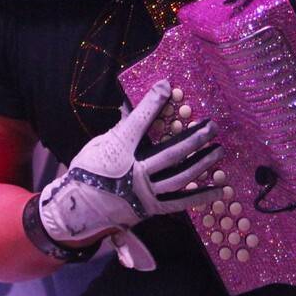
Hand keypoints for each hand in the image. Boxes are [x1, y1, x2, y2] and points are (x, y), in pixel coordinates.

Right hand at [31, 80, 221, 267]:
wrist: (76, 210)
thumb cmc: (86, 172)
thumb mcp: (98, 145)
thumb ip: (119, 129)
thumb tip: (131, 108)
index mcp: (119, 151)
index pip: (139, 120)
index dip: (153, 101)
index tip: (167, 85)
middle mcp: (136, 172)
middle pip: (172, 153)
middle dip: (195, 138)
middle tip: (213, 126)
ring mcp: (144, 193)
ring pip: (181, 177)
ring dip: (203, 163)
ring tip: (219, 150)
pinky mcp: (150, 209)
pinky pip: (179, 203)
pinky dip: (200, 197)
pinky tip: (219, 190)